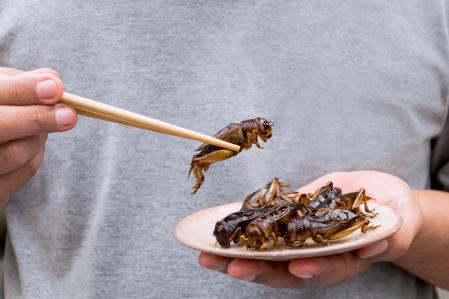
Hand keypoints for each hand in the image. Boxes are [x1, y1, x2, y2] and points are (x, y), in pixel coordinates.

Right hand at [0, 67, 76, 204]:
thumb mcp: (1, 89)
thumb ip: (23, 83)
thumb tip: (54, 81)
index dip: (24, 90)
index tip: (56, 87)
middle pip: (0, 126)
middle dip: (38, 119)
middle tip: (70, 115)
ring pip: (18, 152)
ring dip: (40, 137)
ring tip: (43, 123)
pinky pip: (25, 172)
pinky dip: (36, 154)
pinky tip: (30, 142)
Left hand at [198, 171, 422, 287]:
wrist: (378, 200)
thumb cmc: (393, 212)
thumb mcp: (399, 220)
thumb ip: (391, 234)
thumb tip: (373, 245)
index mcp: (344, 259)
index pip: (327, 269)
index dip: (313, 270)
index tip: (297, 267)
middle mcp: (317, 256)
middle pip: (286, 270)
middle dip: (258, 269)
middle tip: (230, 266)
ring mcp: (299, 242)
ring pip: (266, 256)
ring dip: (237, 256)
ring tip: (208, 255)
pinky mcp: (287, 224)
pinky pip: (261, 232)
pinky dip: (240, 233)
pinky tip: (217, 231)